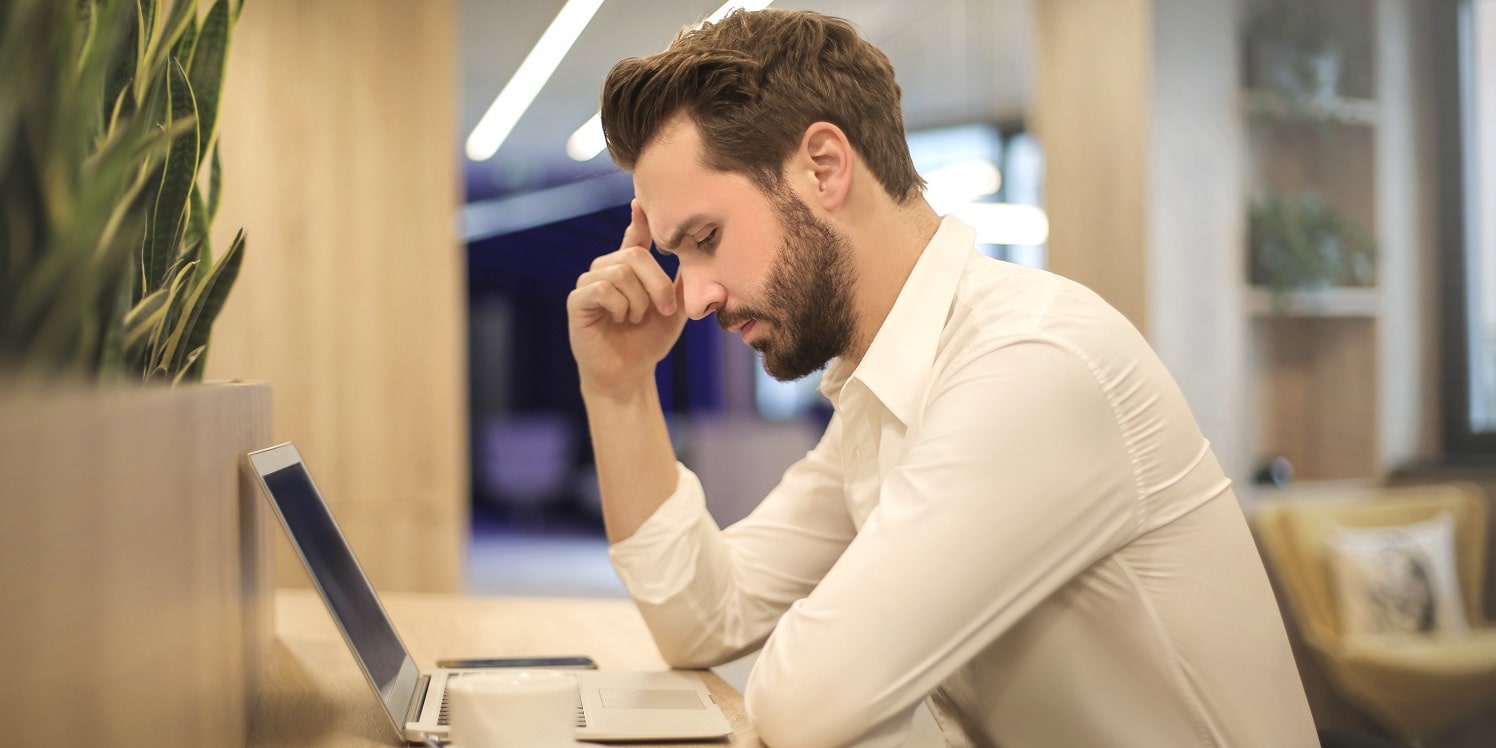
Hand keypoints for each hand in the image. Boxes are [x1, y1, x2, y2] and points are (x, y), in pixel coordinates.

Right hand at [567, 200, 686, 397]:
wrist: (630, 374)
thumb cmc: (650, 341)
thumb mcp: (675, 310)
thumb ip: (682, 282)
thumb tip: (697, 254)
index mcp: (629, 268)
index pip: (634, 235)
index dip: (639, 218)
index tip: (640, 201)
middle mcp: (607, 269)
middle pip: (634, 255)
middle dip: (657, 284)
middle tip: (665, 310)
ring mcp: (589, 283)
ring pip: (620, 271)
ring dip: (639, 300)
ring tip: (636, 319)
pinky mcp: (577, 300)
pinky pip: (602, 289)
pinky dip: (619, 305)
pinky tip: (620, 319)